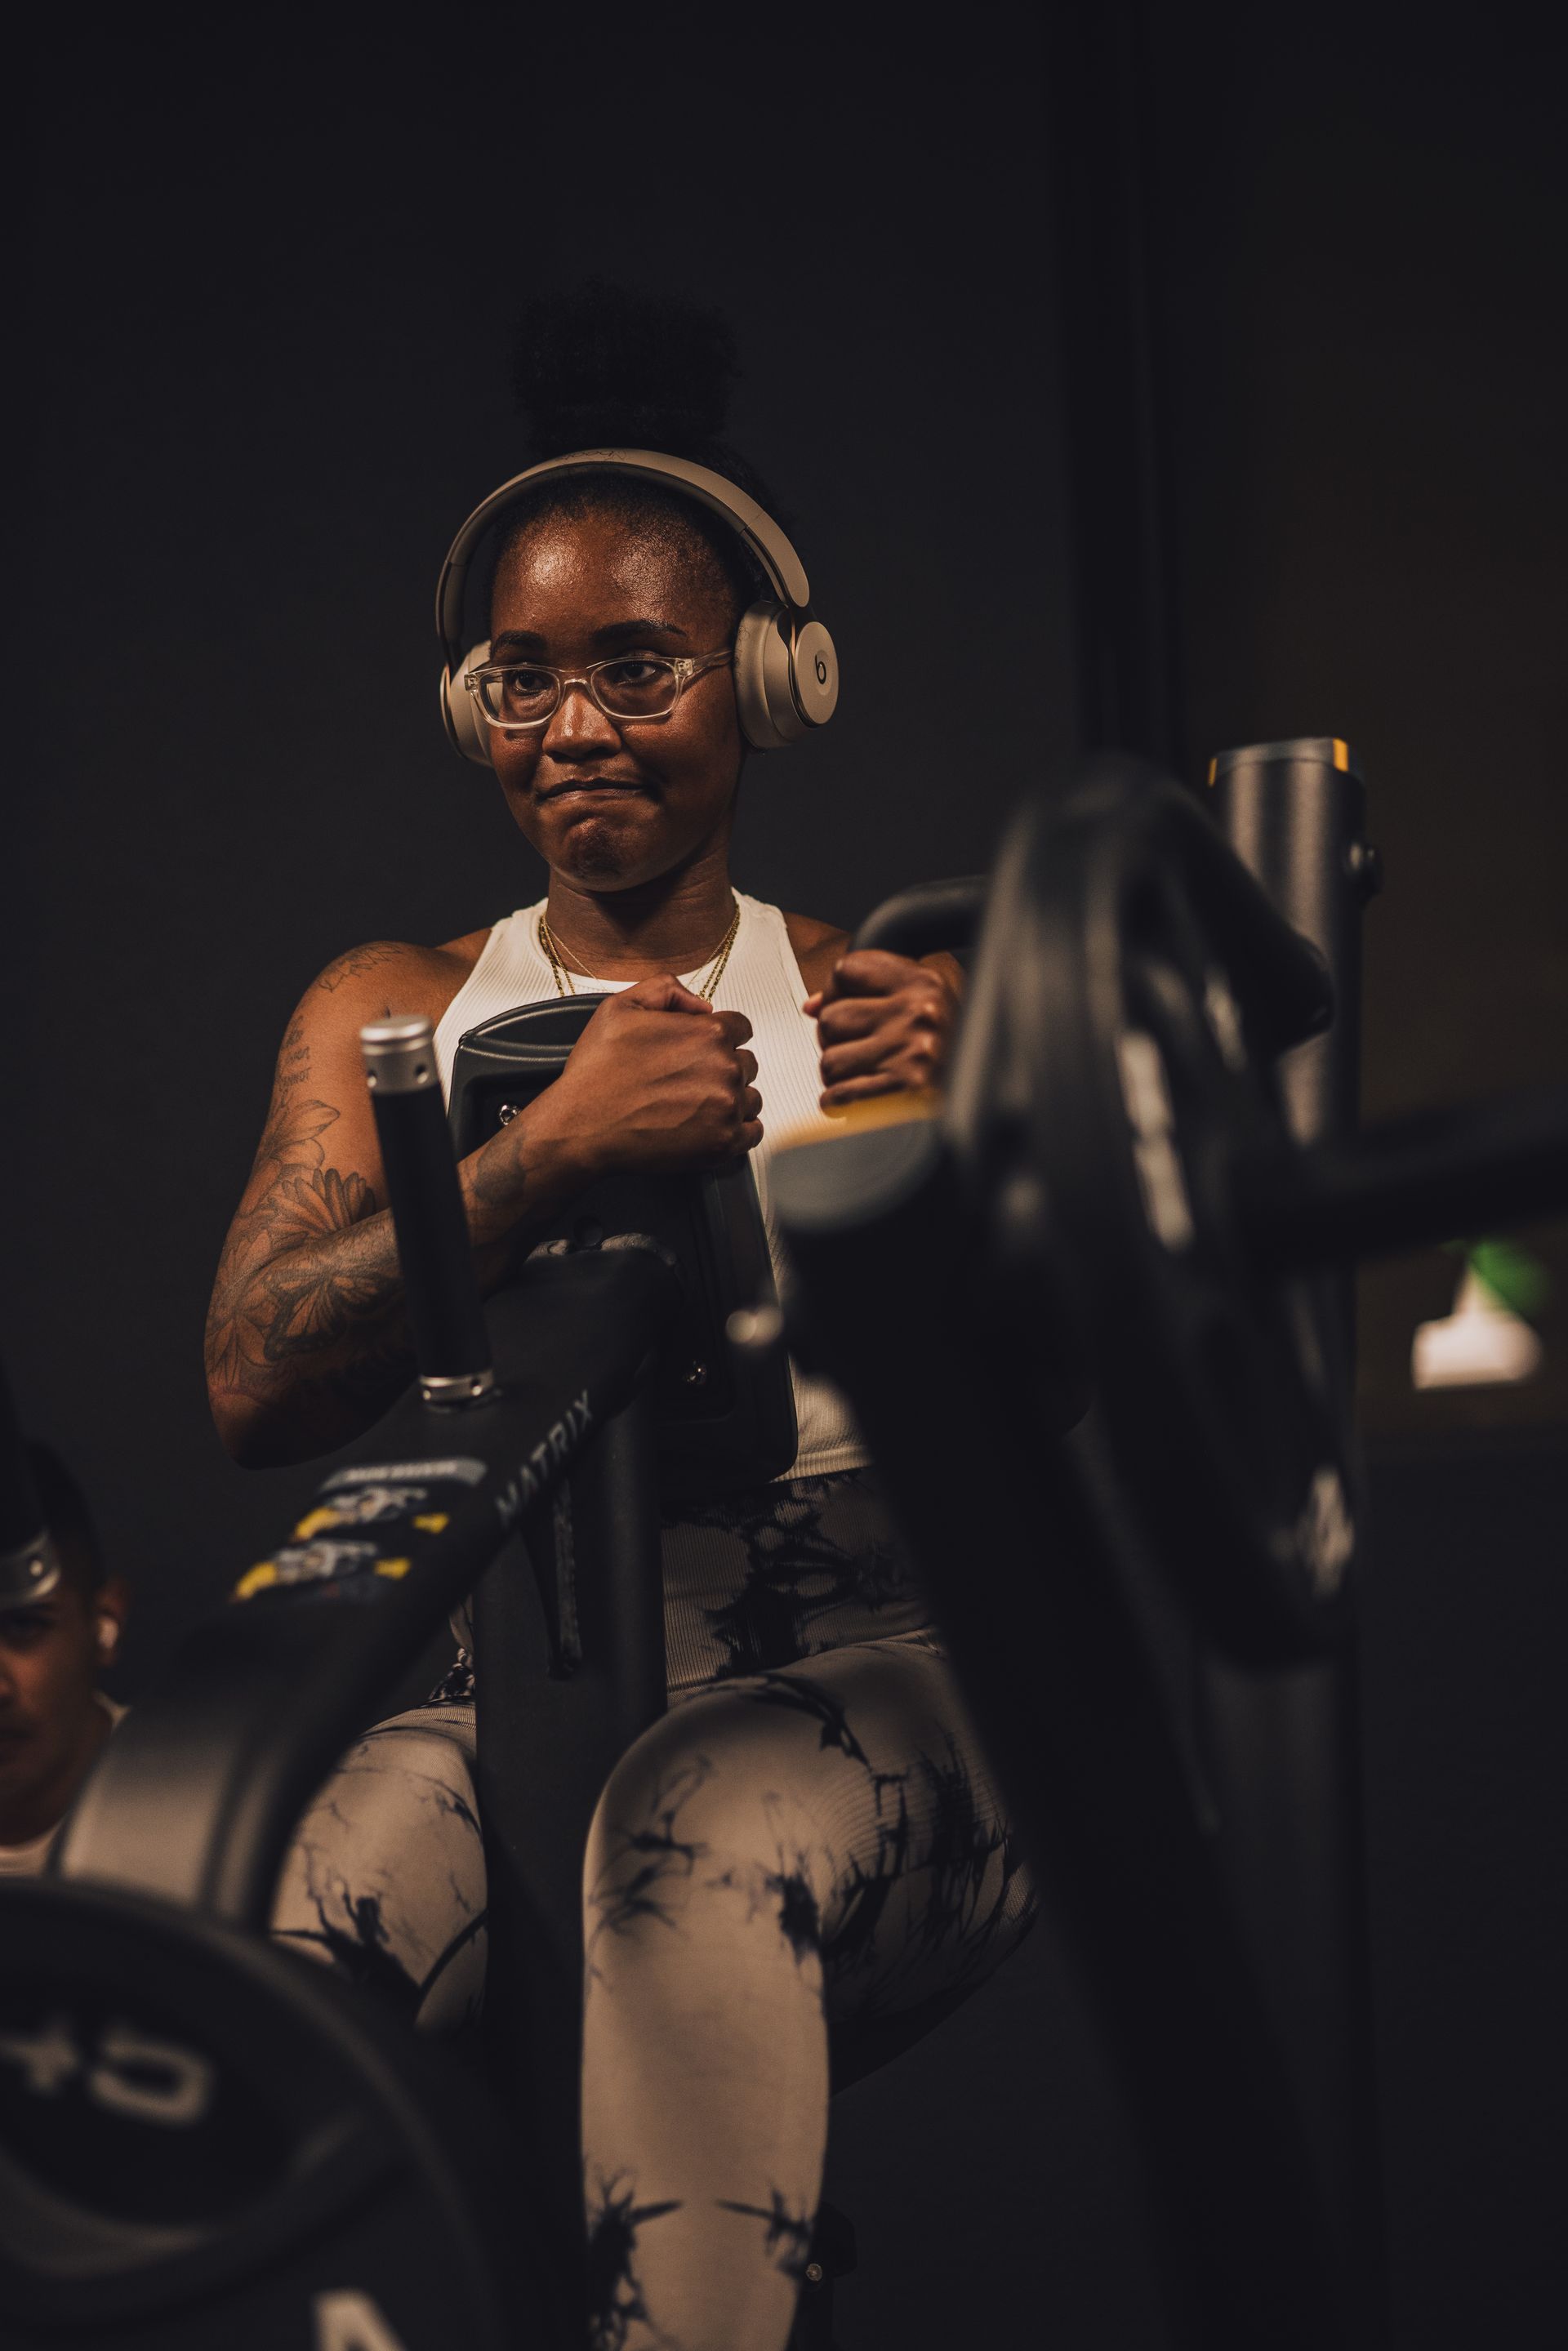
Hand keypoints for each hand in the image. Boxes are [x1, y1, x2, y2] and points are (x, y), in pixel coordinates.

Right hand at [535, 975, 761, 1176]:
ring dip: (731, 1099)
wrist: (582, 1125)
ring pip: (750, 1098)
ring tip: (696, 1105)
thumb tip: (702, 1005)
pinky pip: (752, 1133)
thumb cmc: (597, 1071)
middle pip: (746, 1063)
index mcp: (709, 1032)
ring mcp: (727, 1107)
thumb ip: (667, 990)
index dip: (719, 1037)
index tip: (701, 1051)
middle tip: (689, 1080)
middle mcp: (725, 1068)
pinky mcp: (723, 1143)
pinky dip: (737, 1130)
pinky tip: (711, 1126)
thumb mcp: (621, 1007)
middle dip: (723, 1068)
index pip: (740, 1027)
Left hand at [805, 950, 958, 1108]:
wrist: (984, 1098)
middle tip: (861, 1052)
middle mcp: (919, 1013)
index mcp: (923, 983)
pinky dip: (840, 1104)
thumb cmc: (948, 1052)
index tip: (848, 1010)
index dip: (836, 993)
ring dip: (839, 1076)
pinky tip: (863, 1100)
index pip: (846, 970)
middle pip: (830, 1018)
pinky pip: (837, 1095)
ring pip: (829, 1061)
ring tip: (867, 1077)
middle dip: (836, 1041)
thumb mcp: (922, 1006)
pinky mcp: (902, 1092)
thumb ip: (869, 995)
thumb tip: (812, 1006)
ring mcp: (911, 1053)